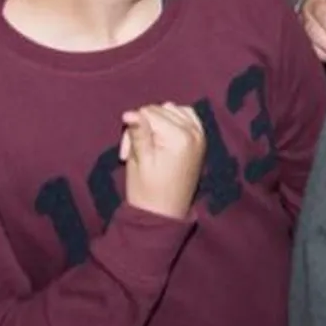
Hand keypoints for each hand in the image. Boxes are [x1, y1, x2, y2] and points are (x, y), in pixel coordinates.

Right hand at [119, 102, 206, 219]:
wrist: (164, 215)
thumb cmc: (148, 191)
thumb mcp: (139, 161)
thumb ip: (137, 134)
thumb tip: (129, 112)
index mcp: (180, 137)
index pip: (148, 113)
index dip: (132, 130)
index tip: (124, 153)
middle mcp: (194, 132)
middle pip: (159, 110)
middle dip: (143, 126)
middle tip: (133, 151)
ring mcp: (200, 135)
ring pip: (171, 110)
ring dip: (157, 122)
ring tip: (149, 144)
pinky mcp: (200, 140)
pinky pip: (187, 115)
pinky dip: (174, 119)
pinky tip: (164, 134)